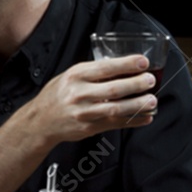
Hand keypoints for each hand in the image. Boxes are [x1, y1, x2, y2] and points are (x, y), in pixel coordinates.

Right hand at [24, 55, 157, 144]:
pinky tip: (145, 117)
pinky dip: (132, 121)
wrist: (40, 122)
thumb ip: (92, 72)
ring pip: (116, 109)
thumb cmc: (56, 96)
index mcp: (75, 76)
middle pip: (114, 89)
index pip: (105, 68)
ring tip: (152, 100)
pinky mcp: (89, 128)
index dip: (127, 64)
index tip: (143, 62)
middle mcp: (79, 94)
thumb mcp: (69, 76)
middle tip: (150, 81)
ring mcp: (84, 113)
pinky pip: (115, 124)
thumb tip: (121, 67)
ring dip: (137, 105)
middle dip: (136, 85)